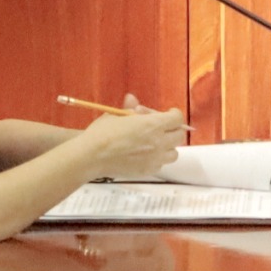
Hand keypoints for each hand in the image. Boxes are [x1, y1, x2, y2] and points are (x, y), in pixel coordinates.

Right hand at [70, 106, 186, 179]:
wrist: (91, 156)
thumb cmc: (102, 132)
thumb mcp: (116, 115)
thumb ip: (130, 109)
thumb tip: (132, 99)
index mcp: (153, 125)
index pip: (177, 118)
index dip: (173, 114)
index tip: (167, 113)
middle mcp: (158, 142)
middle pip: (179, 135)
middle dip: (172, 129)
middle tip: (160, 128)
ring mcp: (155, 159)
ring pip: (174, 153)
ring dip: (168, 146)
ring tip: (154, 143)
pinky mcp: (148, 171)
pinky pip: (161, 164)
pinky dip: (157, 159)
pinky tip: (144, 155)